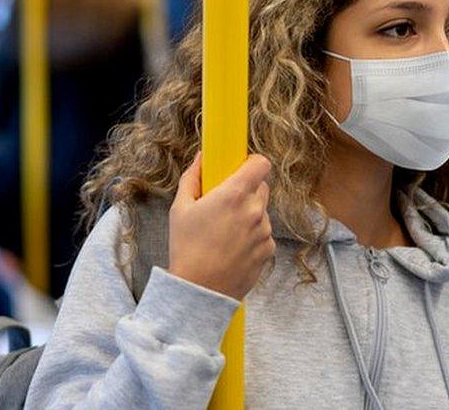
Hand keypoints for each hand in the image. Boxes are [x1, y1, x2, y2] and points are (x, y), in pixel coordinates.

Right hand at [168, 153, 274, 299]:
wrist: (200, 290)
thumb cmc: (187, 248)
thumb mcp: (180, 209)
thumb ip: (192, 178)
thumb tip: (201, 159)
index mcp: (234, 194)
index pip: (261, 164)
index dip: (252, 162)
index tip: (241, 167)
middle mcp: (255, 210)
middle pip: (262, 186)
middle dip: (247, 189)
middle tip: (226, 201)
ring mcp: (265, 231)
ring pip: (262, 211)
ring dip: (249, 214)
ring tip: (224, 231)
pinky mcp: (269, 249)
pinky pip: (263, 233)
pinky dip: (252, 235)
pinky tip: (232, 247)